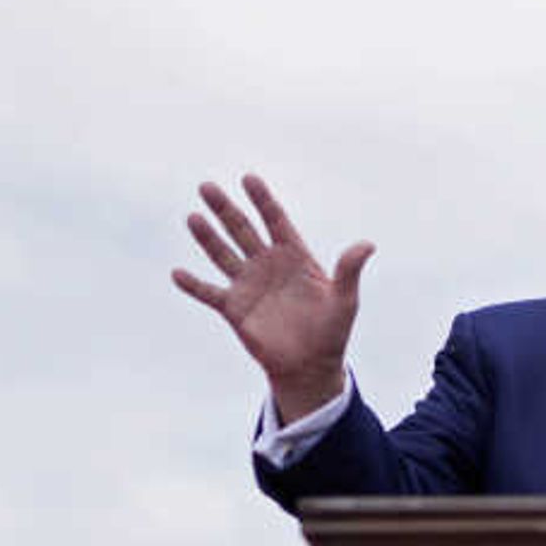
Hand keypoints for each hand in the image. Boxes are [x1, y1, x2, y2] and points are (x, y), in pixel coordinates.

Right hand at [172, 173, 370, 423]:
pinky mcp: (234, 309)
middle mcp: (267, 264)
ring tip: (193, 217)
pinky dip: (194, 285)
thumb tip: (367, 245)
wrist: (310, 366)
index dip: (263, 200)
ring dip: (207, 237)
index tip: (249, 179)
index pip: (275, 220)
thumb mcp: (344, 300)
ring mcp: (249, 285)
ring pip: (223, 254)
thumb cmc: (331, 332)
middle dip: (225, 209)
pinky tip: (178, 273)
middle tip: (207, 187)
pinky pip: (210, 293)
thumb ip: (349, 271)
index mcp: (294, 256)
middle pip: (242, 230)